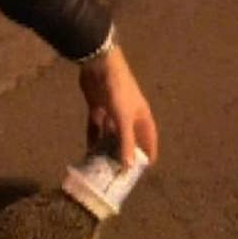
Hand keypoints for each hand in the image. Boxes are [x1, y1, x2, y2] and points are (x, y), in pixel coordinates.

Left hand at [78, 45, 158, 166]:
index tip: (143, 171)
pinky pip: (96, 127)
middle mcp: (129, 117)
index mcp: (141, 118)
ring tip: (101, 165)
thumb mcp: (123, 119)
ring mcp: (112, 113)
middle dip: (124, 154)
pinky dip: (93, 138)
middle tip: (118, 172)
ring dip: (106, 148)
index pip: (149, 140)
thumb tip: (128, 166)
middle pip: (129, 139)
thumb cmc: (118, 91)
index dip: (147, 155)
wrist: (100, 66)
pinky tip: (88, 150)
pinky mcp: (97, 108)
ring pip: (111, 135)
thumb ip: (126, 142)